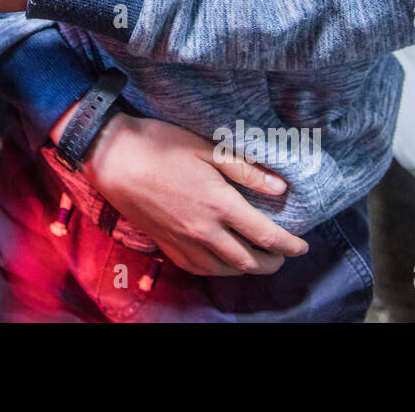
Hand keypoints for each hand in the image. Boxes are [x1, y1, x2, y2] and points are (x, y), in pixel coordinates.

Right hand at [75, 108, 310, 275]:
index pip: (265, 235)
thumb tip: (280, 187)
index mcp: (219, 204)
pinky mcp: (165, 244)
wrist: (112, 158)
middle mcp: (203, 230)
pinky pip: (198, 268)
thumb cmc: (159, 145)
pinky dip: (218, 270)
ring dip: (247, 269)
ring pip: (224, 270)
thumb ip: (245, 169)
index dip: (289, 244)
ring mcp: (182, 240)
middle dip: (273, 262)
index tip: (302, 245)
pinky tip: (221, 262)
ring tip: (257, 259)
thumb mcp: (206, 147)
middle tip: (284, 255)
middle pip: (248, 261)